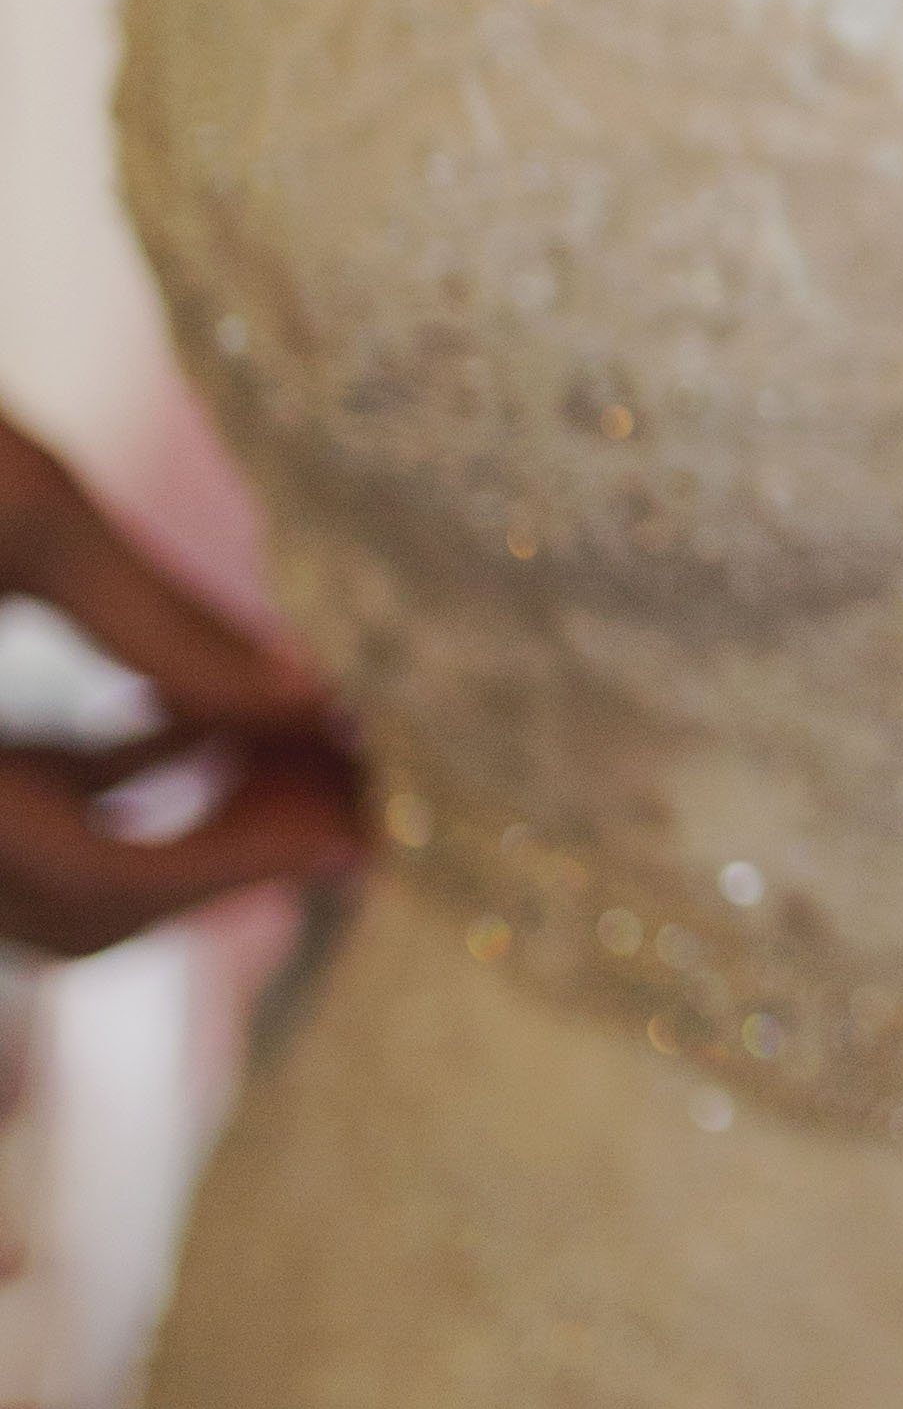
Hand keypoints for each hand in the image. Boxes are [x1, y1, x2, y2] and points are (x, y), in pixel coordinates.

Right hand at [0, 411, 360, 961]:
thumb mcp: (18, 501)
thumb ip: (158, 616)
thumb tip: (306, 697)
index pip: (87, 879)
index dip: (239, 861)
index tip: (363, 829)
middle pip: (68, 907)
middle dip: (223, 863)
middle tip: (357, 805)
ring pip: (40, 874)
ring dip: (177, 827)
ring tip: (307, 750)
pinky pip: (11, 815)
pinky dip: (107, 786)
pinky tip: (206, 718)